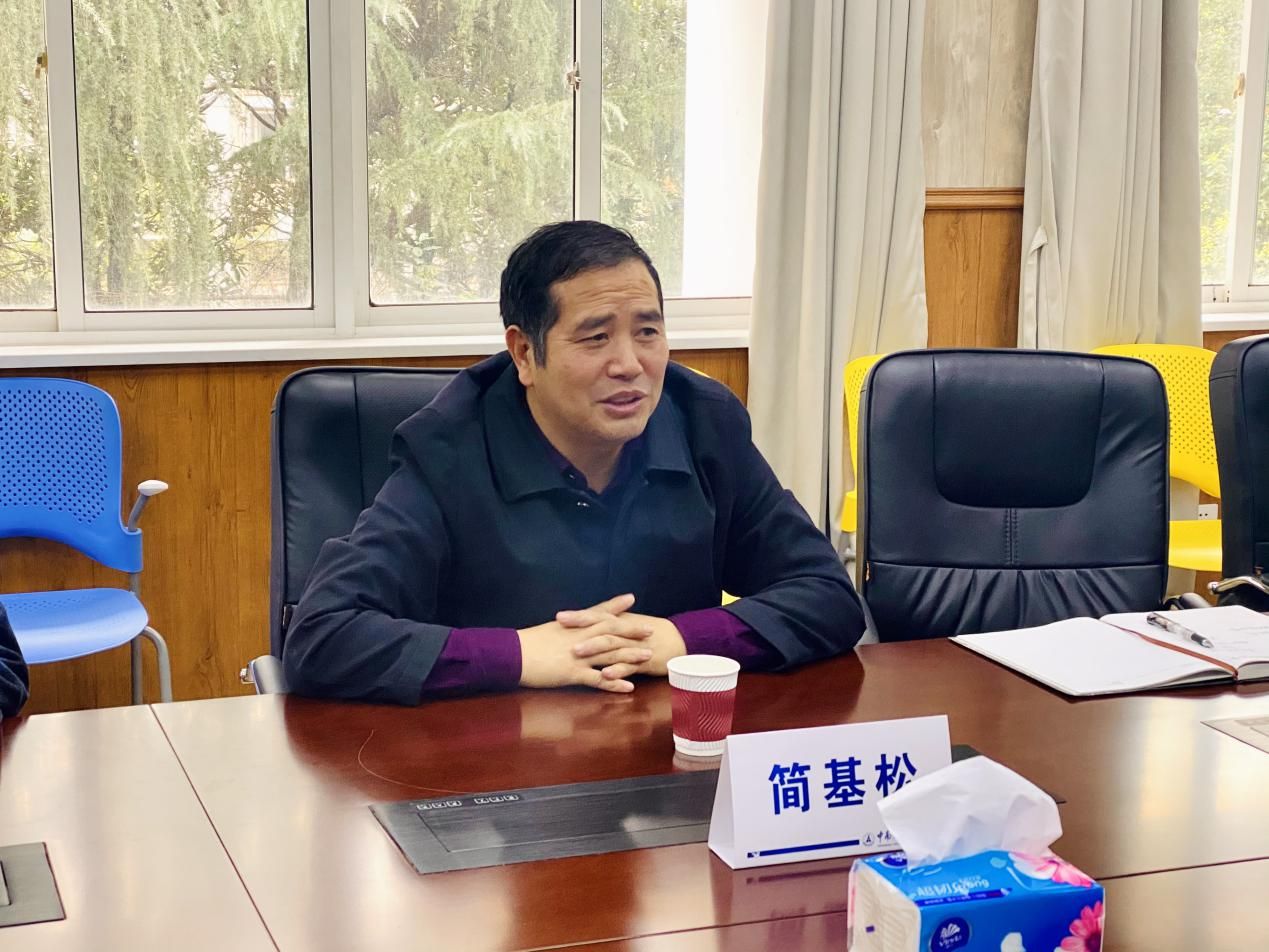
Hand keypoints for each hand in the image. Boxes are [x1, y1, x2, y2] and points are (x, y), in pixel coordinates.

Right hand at [517, 594, 655, 692]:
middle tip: (651, 629)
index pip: (598, 613)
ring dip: (630, 655)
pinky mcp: (572, 673)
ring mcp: (577, 655)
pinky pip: (598, 679)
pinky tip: (629, 687)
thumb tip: (571, 624)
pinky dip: (615, 683)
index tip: (632, 598)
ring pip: (609, 653)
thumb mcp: (549, 630)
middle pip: (610, 631)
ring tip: (648, 656)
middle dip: (631, 630)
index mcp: (572, 626)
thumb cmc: (527, 643)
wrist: (512, 654)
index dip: (615, 606)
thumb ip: (565, 628)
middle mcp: (579, 638)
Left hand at [559, 601, 685, 683]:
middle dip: (580, 627)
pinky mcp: (643, 662)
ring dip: (594, 649)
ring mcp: (634, 646)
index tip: (559, 616)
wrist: (680, 640)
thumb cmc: (651, 633)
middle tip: (560, 627)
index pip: (596, 615)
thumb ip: (611, 624)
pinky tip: (605, 675)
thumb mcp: (630, 625)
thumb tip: (588, 625)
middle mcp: (625, 632)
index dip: (578, 616)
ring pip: (612, 646)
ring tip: (576, 652)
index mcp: (621, 621)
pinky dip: (617, 671)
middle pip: (600, 627)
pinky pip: (629, 667)